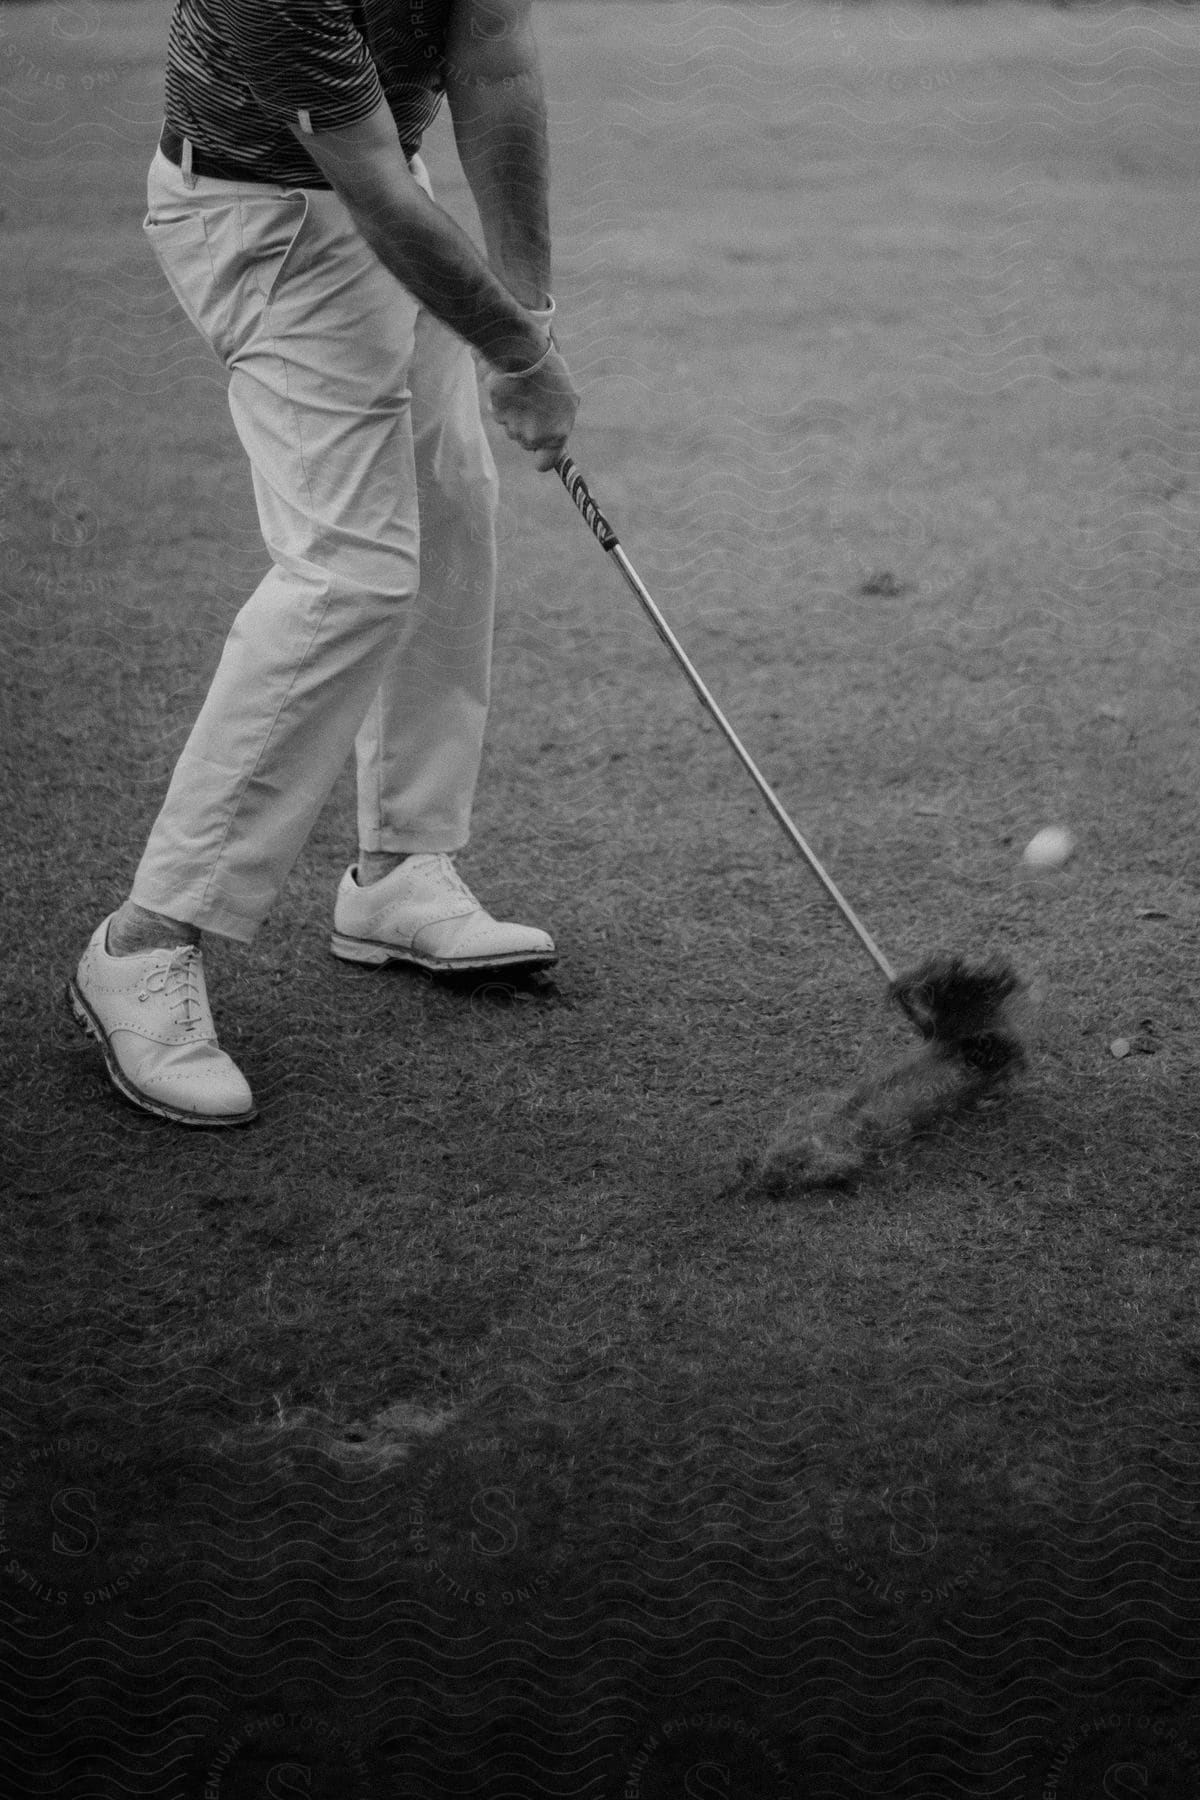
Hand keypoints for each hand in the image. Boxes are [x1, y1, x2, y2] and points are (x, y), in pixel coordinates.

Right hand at [486, 341, 578, 471]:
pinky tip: (509, 383)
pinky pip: (498, 411)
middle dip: (529, 426)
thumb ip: (560, 421)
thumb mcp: (567, 399)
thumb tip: (553, 431)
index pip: (545, 463)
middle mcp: (532, 437)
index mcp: (555, 435)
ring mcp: (512, 427)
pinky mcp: (496, 413)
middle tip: (535, 401)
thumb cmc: (551, 372)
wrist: (524, 353)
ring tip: (523, 388)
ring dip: (515, 412)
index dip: (542, 456)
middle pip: (527, 442)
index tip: (541, 448)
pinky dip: (502, 401)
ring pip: (511, 426)